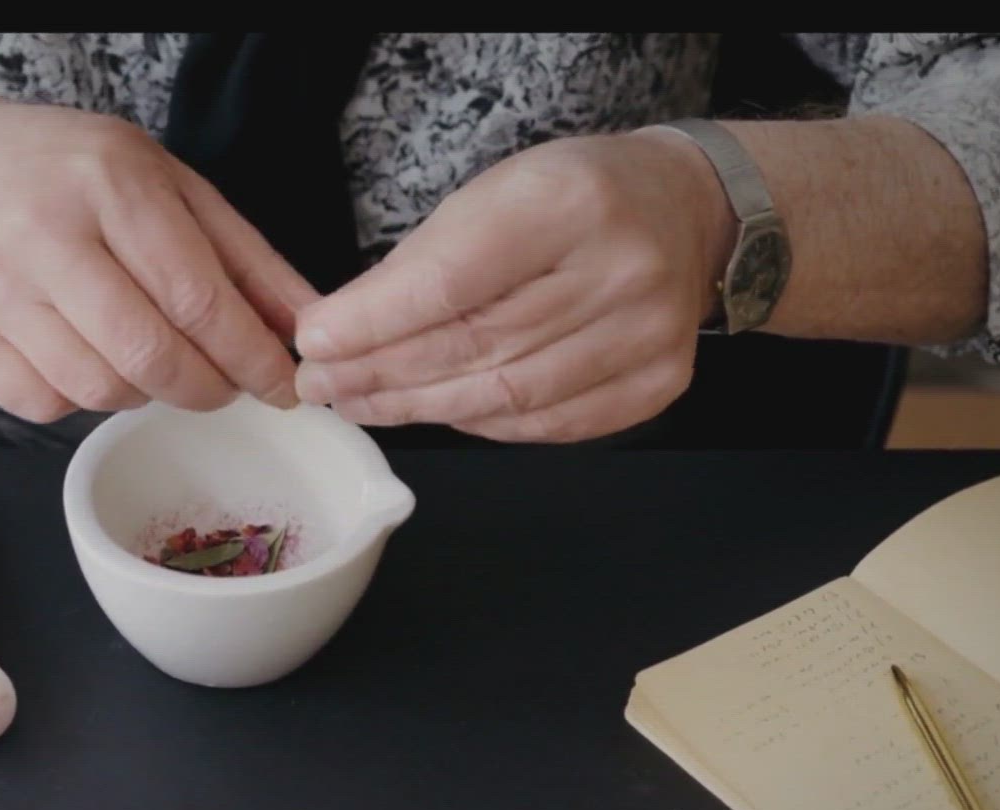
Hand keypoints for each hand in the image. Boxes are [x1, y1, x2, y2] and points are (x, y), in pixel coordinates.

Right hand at [0, 89, 315, 422]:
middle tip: (223, 386)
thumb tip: (307, 329)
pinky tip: (92, 361)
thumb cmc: (79, 178)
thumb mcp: (173, 188)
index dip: (250, 357)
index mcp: (110, 187)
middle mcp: (43, 235)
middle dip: (205, 388)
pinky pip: (44, 406)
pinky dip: (82, 401)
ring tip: (152, 362)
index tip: (284, 386)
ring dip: (144, 394)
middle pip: (147, 355)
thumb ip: (246, 259)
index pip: (197, 298)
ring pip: (97, 390)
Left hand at [291, 129, 735, 441]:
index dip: (374, 322)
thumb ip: (421, 262)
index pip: (451, 281)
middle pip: (475, 347)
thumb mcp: (493, 194)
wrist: (684, 210)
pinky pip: (547, 425)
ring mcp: (646, 336)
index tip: (314, 343)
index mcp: (570, 203)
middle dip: (382, 372)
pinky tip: (437, 412)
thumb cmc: (570, 198)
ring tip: (361, 404)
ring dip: (418, 407)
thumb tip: (337, 333)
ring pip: (506, 397)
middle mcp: (620, 272)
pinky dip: (481, 423)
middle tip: (323, 385)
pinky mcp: (657, 383)